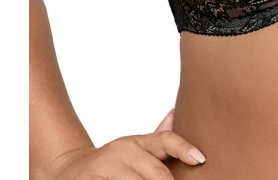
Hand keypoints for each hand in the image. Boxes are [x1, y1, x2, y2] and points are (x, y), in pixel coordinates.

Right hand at [47, 108, 205, 178]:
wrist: (68, 170)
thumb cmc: (112, 163)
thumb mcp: (135, 148)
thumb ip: (159, 139)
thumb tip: (177, 112)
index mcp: (137, 142)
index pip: (166, 140)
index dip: (184, 148)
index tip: (200, 158)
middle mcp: (122, 151)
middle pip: (155, 172)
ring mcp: (103, 168)